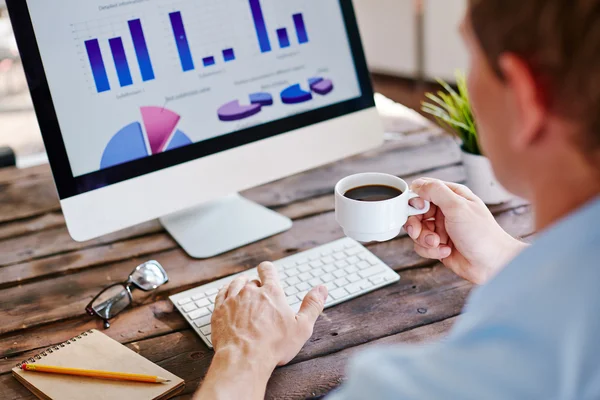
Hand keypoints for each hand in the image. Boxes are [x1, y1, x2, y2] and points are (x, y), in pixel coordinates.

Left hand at [212, 262, 327, 368]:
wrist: (244, 358)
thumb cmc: (274, 345)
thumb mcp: (302, 327)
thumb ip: (313, 305)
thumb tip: (322, 289)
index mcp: (271, 292)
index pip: (268, 270)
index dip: (268, 269)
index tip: (267, 271)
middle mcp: (250, 291)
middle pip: (253, 280)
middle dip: (257, 286)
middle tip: (259, 296)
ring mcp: (233, 299)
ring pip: (236, 284)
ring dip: (240, 285)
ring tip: (243, 291)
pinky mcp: (219, 310)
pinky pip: (221, 293)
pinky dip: (226, 292)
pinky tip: (227, 296)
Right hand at [404, 178, 526, 283]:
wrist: (492, 264)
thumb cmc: (482, 234)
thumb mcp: (458, 207)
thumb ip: (435, 191)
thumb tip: (416, 185)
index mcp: (451, 196)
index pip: (423, 190)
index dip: (415, 199)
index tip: (418, 209)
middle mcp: (445, 210)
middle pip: (415, 212)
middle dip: (415, 224)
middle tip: (418, 231)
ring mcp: (441, 228)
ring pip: (416, 230)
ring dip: (424, 239)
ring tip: (439, 243)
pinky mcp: (438, 245)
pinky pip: (421, 246)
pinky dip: (431, 250)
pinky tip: (446, 251)